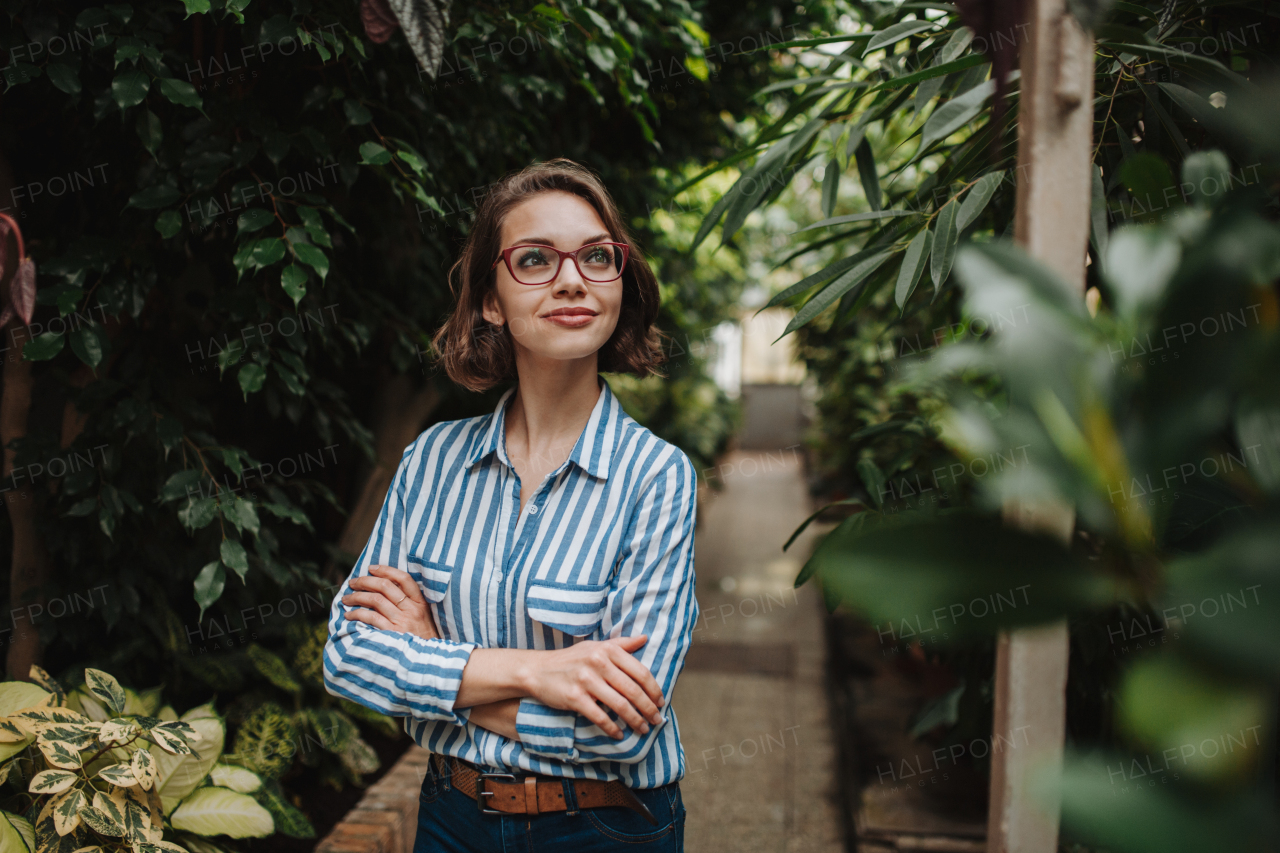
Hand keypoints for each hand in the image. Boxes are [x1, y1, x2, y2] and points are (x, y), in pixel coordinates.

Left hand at [342, 564, 438, 640]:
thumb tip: (384, 589)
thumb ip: (409, 603)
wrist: (428, 660)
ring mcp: (402, 621)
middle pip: (385, 587)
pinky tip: (349, 616)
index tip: (371, 568)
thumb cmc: (422, 638)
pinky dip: (357, 614)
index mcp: (420, 602)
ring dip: (357, 597)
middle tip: (353, 582)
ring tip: (346, 598)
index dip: (386, 570)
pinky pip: (371, 618)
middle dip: (365, 581)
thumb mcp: (423, 616)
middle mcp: (411, 609)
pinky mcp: (392, 634)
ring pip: (375, 600)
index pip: (404, 579)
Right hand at [523, 635, 664, 739]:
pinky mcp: (574, 698)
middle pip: (633, 690)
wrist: (538, 670)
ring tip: (642, 729)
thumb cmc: (571, 659)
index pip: (640, 671)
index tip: (660, 701)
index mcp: (608, 650)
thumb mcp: (595, 646)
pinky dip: (612, 728)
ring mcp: (586, 680)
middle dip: (648, 708)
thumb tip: (645, 638)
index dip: (654, 689)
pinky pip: (600, 716)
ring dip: (635, 720)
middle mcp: (598, 663)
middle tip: (657, 719)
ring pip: (620, 705)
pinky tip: (619, 734)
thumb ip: (621, 644)